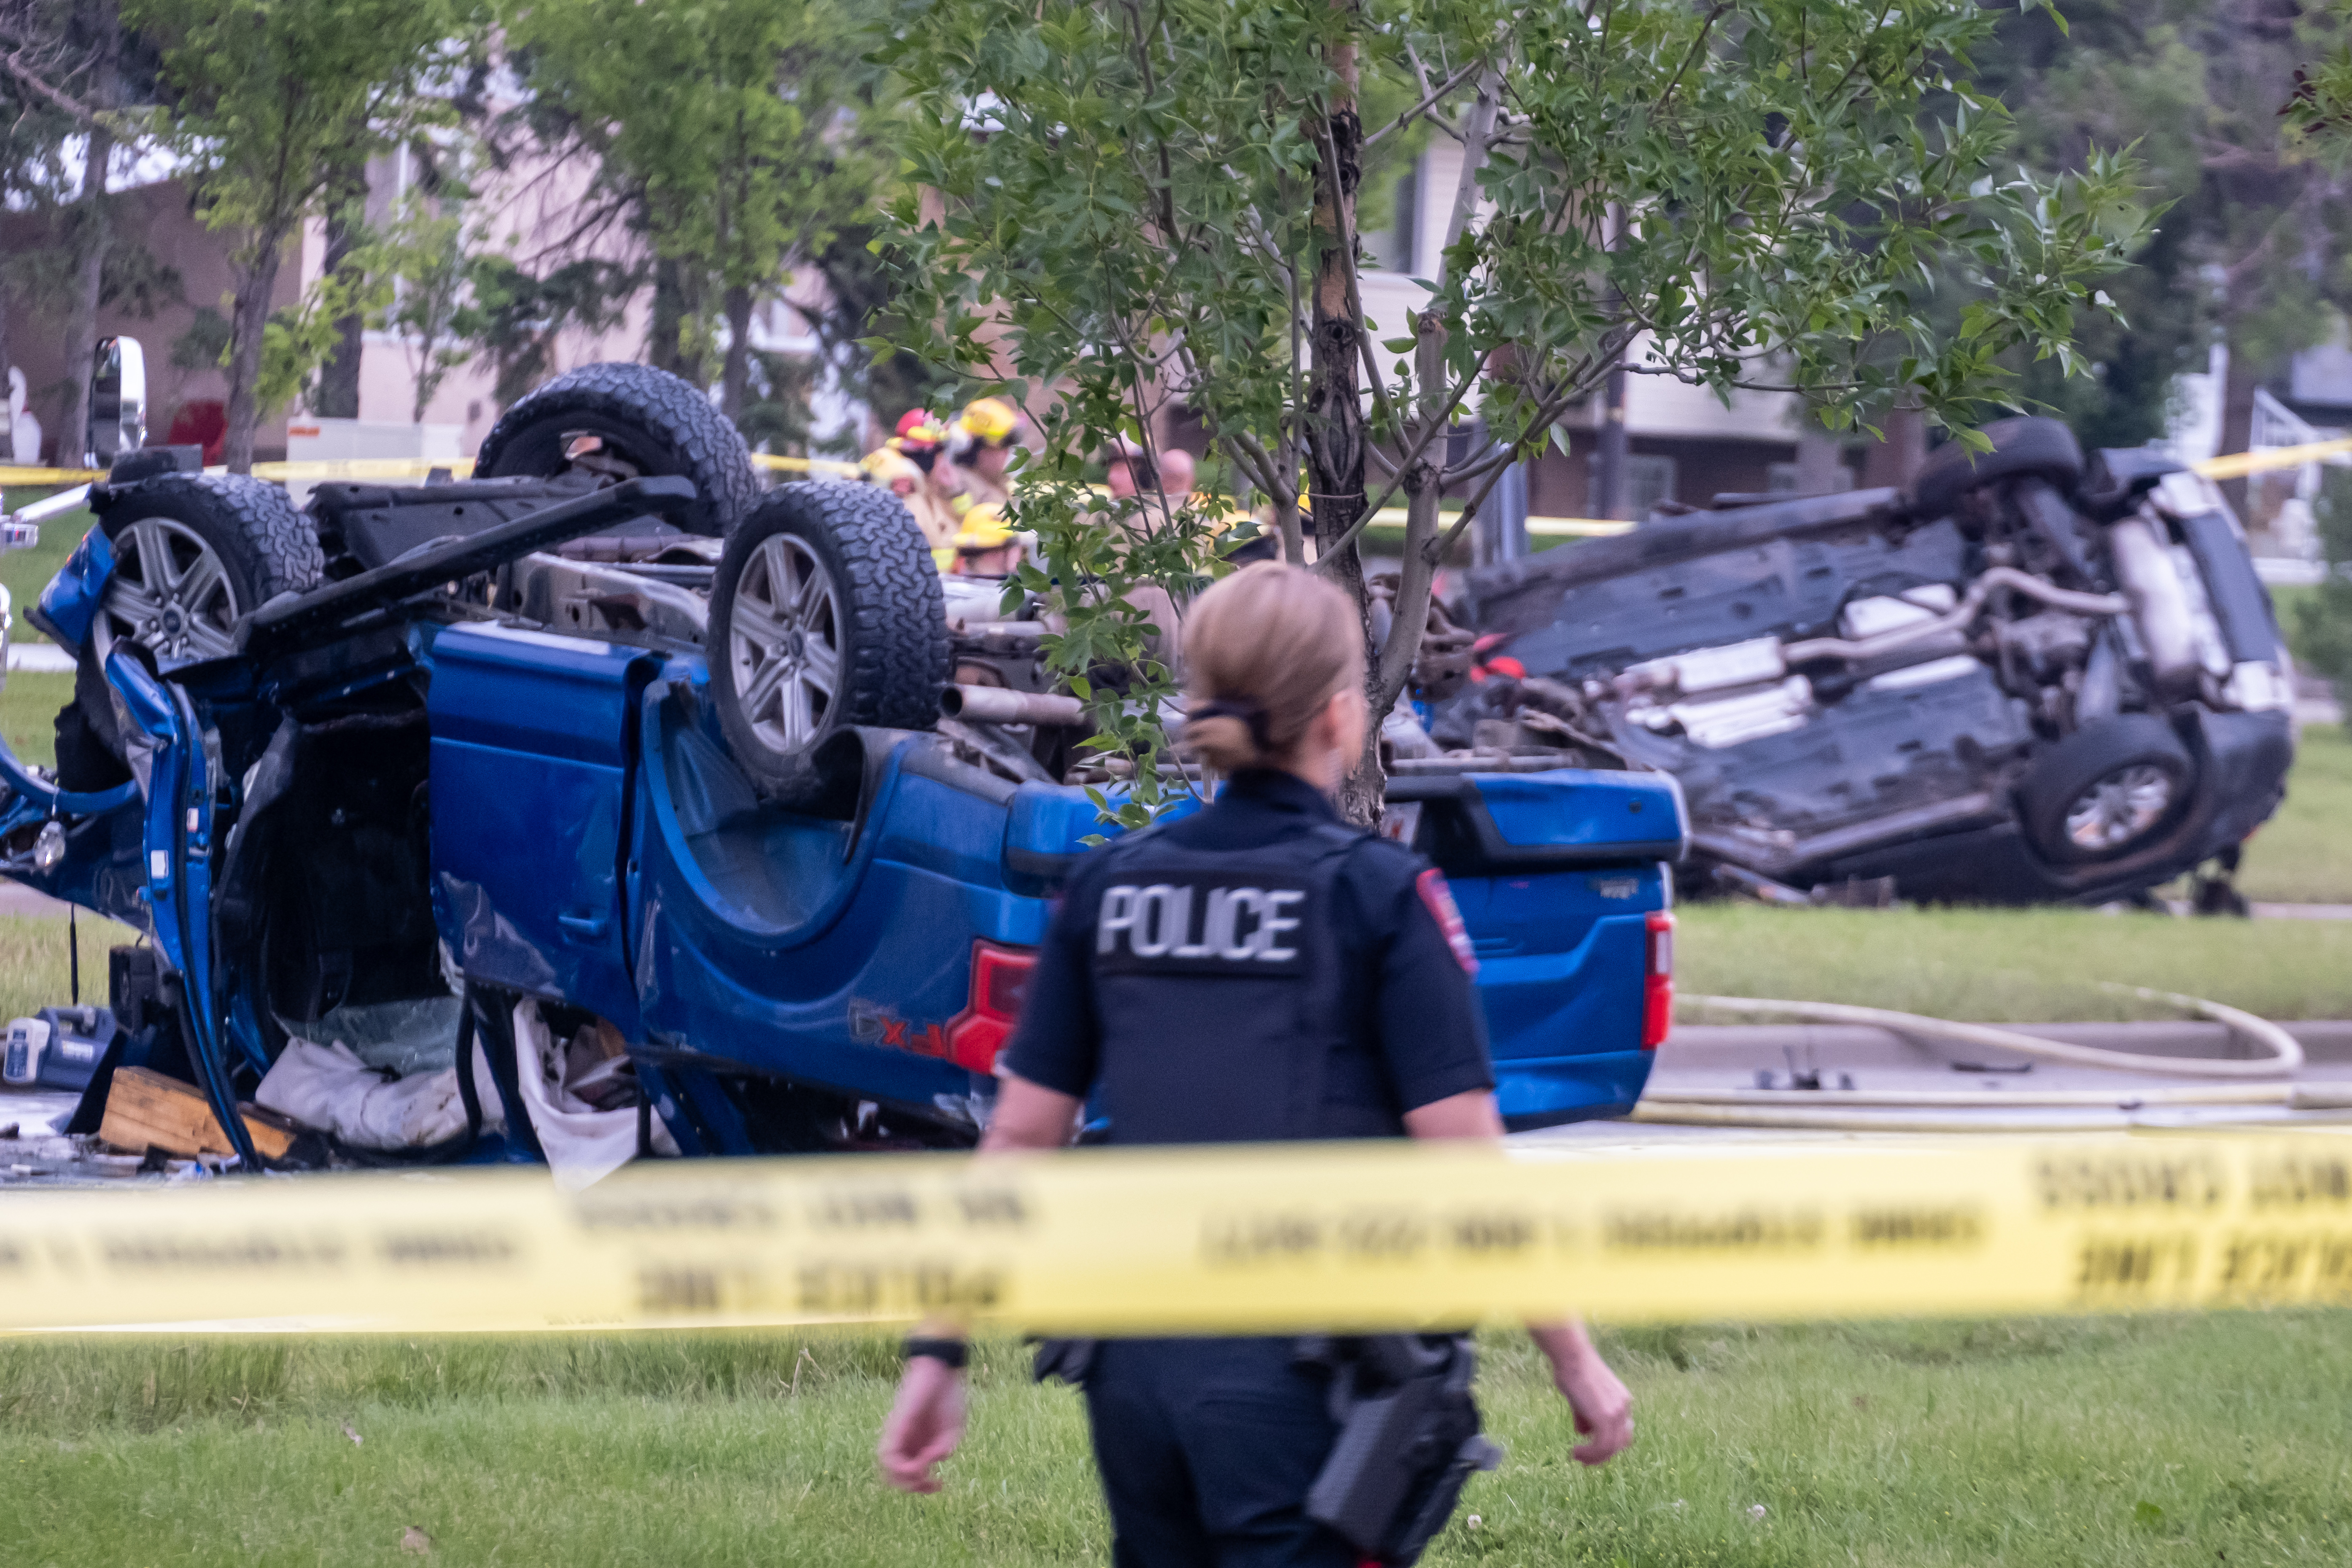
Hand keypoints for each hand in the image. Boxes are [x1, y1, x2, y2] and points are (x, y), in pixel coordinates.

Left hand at [877, 1355, 966, 1492]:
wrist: (941, 1371)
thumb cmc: (949, 1398)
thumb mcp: (953, 1430)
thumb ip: (943, 1450)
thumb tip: (929, 1463)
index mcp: (919, 1444)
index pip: (911, 1475)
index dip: (923, 1487)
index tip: (941, 1485)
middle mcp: (905, 1442)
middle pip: (896, 1477)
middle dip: (913, 1487)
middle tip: (933, 1484)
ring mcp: (898, 1435)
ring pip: (887, 1469)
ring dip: (904, 1479)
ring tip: (923, 1475)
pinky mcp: (895, 1426)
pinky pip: (888, 1453)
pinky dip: (900, 1465)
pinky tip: (918, 1464)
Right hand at [1528, 1320, 1631, 1465]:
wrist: (1571, 1356)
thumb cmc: (1571, 1370)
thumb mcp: (1581, 1397)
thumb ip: (1585, 1415)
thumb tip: (1583, 1432)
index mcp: (1621, 1400)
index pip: (1622, 1431)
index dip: (1608, 1444)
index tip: (1590, 1448)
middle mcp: (1624, 1407)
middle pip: (1620, 1443)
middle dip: (1602, 1454)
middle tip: (1584, 1458)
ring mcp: (1617, 1413)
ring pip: (1610, 1448)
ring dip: (1593, 1457)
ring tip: (1577, 1456)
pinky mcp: (1606, 1418)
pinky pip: (1601, 1446)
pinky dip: (1589, 1454)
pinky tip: (1575, 1452)